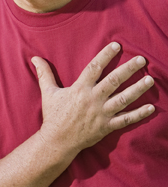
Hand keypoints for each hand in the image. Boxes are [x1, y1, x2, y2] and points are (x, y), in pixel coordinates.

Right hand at [32, 42, 154, 156]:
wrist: (57, 141)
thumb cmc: (53, 115)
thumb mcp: (48, 92)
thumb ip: (44, 73)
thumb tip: (34, 57)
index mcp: (80, 89)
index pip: (94, 68)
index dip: (105, 55)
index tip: (117, 45)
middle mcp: (92, 100)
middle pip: (114, 81)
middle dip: (128, 69)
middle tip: (142, 59)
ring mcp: (101, 114)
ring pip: (123, 99)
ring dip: (138, 89)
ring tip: (150, 79)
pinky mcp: (107, 127)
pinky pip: (125, 120)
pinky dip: (139, 115)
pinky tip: (151, 108)